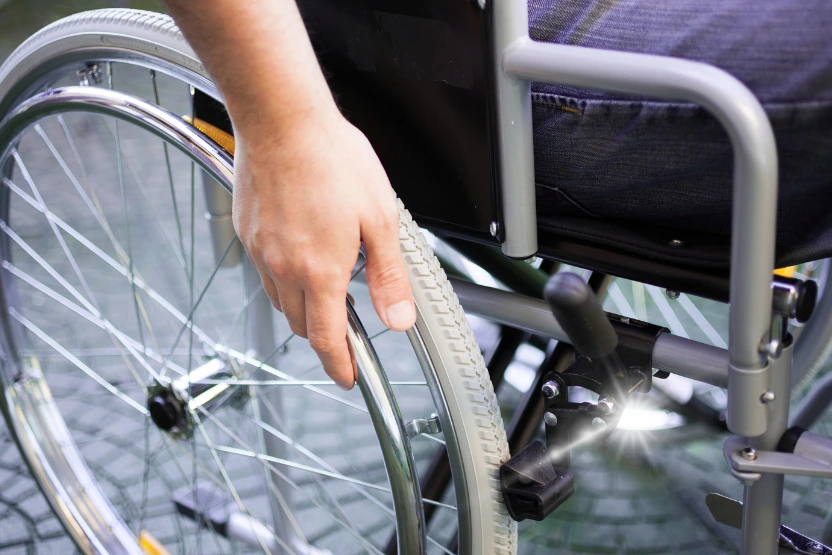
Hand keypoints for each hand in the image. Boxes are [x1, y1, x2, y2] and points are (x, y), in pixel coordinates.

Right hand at [232, 110, 415, 388]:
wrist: (281, 118)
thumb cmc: (332, 159)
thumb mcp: (380, 219)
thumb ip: (389, 276)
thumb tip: (399, 318)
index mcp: (320, 272)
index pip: (326, 339)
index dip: (339, 365)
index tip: (347, 377)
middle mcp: (284, 268)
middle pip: (301, 324)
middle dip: (324, 335)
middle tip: (346, 328)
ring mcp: (261, 251)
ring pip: (281, 300)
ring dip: (304, 307)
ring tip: (326, 285)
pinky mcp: (248, 231)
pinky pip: (265, 271)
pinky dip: (284, 278)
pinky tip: (302, 253)